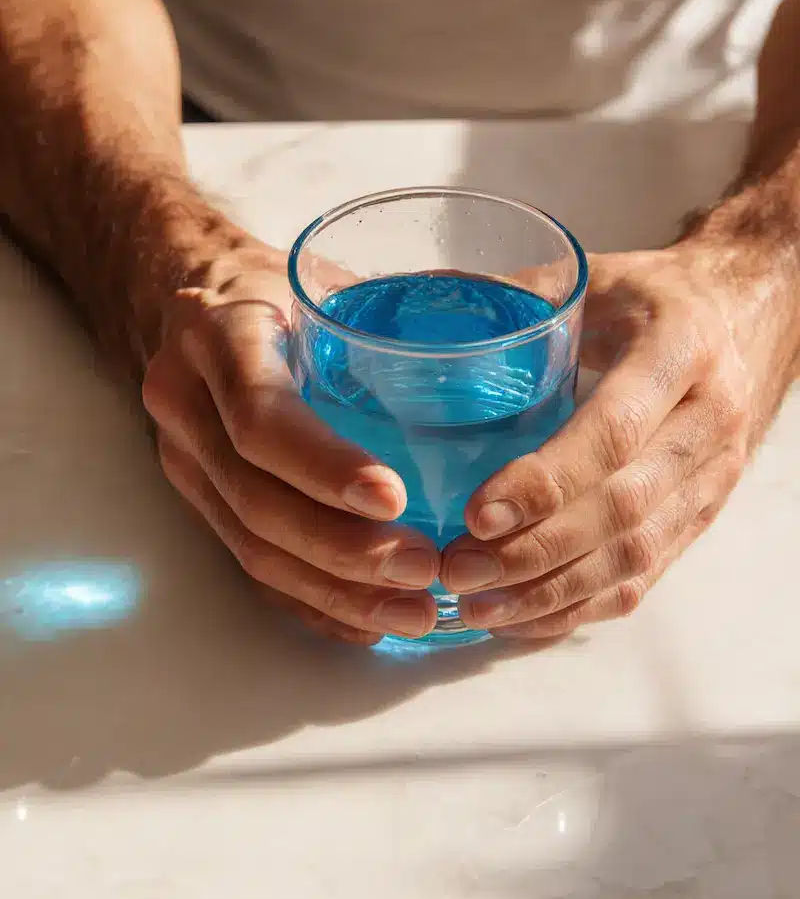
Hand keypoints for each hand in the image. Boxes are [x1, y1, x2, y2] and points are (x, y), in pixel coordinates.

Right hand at [142, 240, 437, 644]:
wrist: (190, 298)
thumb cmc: (278, 286)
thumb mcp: (324, 276)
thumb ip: (393, 309)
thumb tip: (517, 334)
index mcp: (218, 334)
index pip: (260, 415)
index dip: (324, 466)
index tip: (397, 498)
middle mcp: (186, 404)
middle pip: (256, 501)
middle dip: (344, 550)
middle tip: (426, 571)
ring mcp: (185, 460)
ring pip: (252, 548)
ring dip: (335, 591)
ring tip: (413, 612)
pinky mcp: (200, 500)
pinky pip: (249, 566)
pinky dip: (312, 602)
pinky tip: (368, 622)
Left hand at [441, 227, 799, 639]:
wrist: (737, 320)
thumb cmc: (644, 297)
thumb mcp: (587, 278)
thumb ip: (512, 299)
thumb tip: (409, 316)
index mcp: (680, 348)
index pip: (612, 431)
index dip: (544, 483)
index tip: (475, 514)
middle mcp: (709, 419)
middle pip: (624, 508)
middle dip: (534, 552)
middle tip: (458, 569)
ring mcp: (714, 477)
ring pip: (635, 556)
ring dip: (551, 592)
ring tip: (476, 608)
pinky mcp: (702, 515)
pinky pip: (645, 578)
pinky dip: (580, 607)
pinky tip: (522, 618)